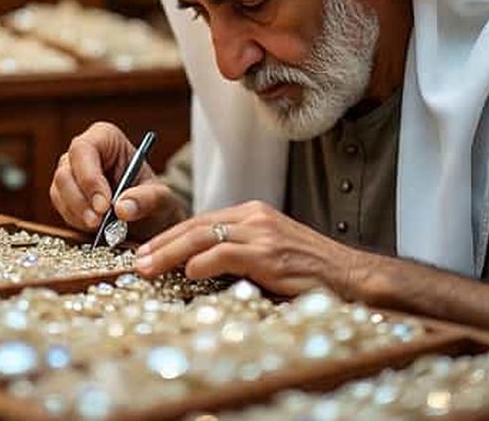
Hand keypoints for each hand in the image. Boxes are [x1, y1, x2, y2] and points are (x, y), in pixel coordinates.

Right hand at [50, 121, 187, 238]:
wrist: (148, 217)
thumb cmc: (153, 198)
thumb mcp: (161, 198)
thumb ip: (147, 200)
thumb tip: (122, 209)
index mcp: (106, 138)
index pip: (84, 150)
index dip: (89, 177)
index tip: (104, 205)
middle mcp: (83, 152)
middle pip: (66, 172)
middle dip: (81, 201)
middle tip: (99, 222)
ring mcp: (70, 172)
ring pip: (59, 191)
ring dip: (78, 213)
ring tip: (100, 228)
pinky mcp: (64, 194)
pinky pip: (60, 207)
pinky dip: (75, 221)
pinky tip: (94, 228)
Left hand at [134, 200, 371, 298]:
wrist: (349, 275)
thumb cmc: (308, 269)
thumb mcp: (268, 251)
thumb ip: (237, 252)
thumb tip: (196, 267)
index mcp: (252, 213)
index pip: (201, 221)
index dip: (171, 236)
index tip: (148, 251)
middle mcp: (254, 217)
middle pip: (196, 225)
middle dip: (163, 243)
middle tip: (138, 260)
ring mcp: (262, 233)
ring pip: (203, 236)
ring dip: (171, 253)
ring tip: (149, 267)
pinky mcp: (269, 254)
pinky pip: (226, 254)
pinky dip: (202, 263)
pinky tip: (187, 273)